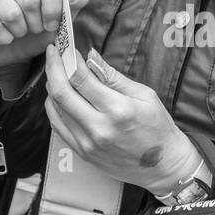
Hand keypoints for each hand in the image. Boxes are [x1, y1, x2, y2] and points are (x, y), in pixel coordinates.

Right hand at [0, 0, 90, 73]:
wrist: (10, 50)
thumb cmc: (37, 28)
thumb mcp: (61, 16)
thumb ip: (74, 1)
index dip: (54, 6)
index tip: (53, 24)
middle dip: (36, 23)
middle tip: (33, 29)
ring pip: (11, 13)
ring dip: (21, 31)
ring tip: (20, 32)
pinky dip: (4, 38)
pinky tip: (4, 37)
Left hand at [44, 46, 199, 193]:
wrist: (162, 167)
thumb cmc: (158, 128)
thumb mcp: (144, 95)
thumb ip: (113, 77)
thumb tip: (91, 57)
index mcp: (118, 110)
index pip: (81, 78)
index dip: (69, 59)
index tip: (66, 48)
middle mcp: (99, 127)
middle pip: (61, 92)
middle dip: (53, 67)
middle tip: (52, 53)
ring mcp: (88, 143)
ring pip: (55, 109)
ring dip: (52, 86)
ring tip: (57, 72)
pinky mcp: (82, 153)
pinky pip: (58, 126)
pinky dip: (54, 107)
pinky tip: (59, 96)